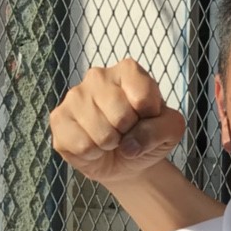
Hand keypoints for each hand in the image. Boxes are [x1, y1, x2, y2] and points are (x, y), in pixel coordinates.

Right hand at [51, 58, 185, 184]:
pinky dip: (93, 154)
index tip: (148, 117)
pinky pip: (82, 146)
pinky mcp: (59, 119)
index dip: (151, 116)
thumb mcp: (171, 130)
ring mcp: (75, 96)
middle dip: (129, 132)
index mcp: (128, 71)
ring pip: (102, 133)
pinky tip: (94, 145)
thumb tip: (130, 144)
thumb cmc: (147, 135)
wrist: (126, 159)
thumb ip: (162, 130)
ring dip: (111, 145)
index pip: (144, 97)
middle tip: (127, 131)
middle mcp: (98, 76)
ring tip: (111, 139)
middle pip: (121, 116)